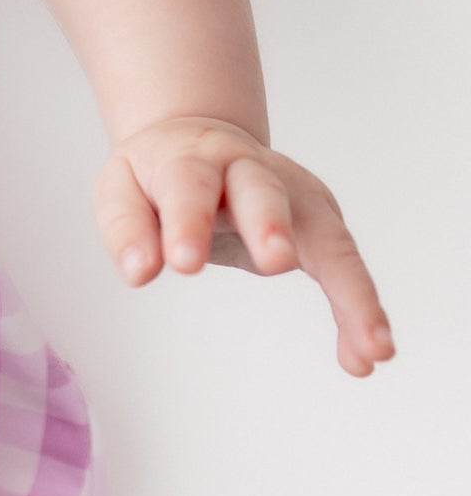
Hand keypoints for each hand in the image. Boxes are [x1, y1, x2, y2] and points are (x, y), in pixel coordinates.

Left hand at [94, 114, 395, 376]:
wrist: (197, 138)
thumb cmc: (157, 175)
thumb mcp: (123, 188)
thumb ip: (128, 228)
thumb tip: (140, 272)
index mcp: (191, 157)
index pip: (188, 184)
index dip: (187, 221)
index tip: (182, 264)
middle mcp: (248, 169)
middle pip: (262, 191)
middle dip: (269, 222)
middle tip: (273, 259)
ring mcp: (293, 193)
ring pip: (328, 235)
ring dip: (352, 289)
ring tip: (372, 346)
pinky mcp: (321, 222)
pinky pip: (346, 267)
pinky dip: (361, 311)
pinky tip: (365, 357)